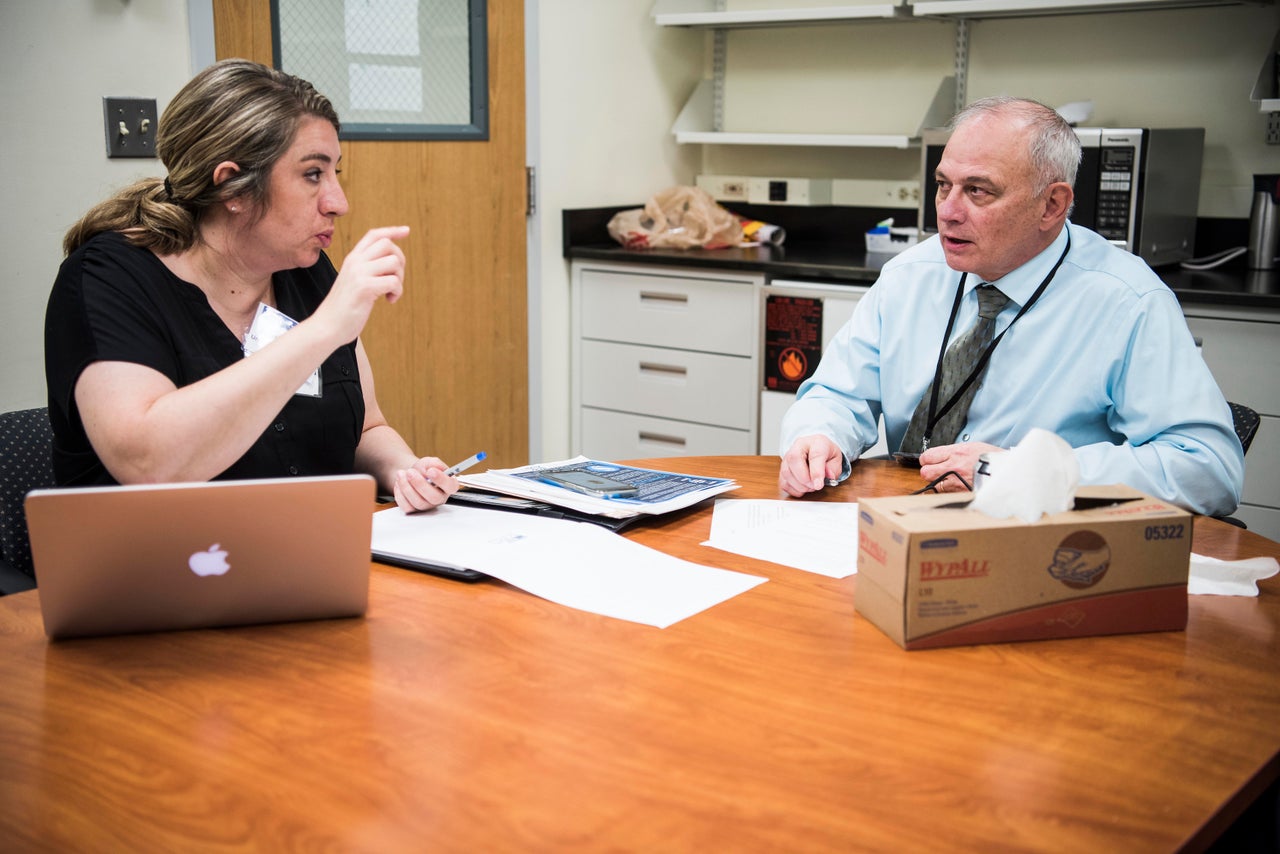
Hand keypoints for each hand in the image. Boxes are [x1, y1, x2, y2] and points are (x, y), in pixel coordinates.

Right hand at [314, 225, 409, 344]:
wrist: (327, 326)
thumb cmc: (343, 308)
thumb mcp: (354, 281)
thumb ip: (367, 269)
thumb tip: (393, 262)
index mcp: (352, 259)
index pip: (374, 235)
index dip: (392, 231)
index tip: (406, 231)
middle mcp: (355, 262)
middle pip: (388, 245)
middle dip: (400, 261)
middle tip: (395, 279)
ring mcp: (359, 273)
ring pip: (394, 262)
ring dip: (399, 278)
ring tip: (390, 292)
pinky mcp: (364, 287)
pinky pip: (394, 282)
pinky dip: (397, 292)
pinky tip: (389, 300)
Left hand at [392, 456, 458, 512]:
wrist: (411, 474)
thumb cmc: (423, 469)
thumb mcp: (430, 462)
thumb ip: (435, 463)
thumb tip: (434, 468)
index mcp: (448, 486)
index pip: (451, 486)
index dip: (441, 480)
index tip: (431, 471)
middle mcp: (440, 498)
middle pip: (434, 497)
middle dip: (420, 484)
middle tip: (410, 472)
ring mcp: (427, 506)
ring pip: (419, 502)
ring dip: (407, 487)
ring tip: (401, 474)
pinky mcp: (414, 510)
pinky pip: (407, 507)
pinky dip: (400, 495)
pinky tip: (398, 484)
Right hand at [779, 435, 843, 496]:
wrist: (816, 450)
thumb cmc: (826, 454)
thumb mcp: (836, 459)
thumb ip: (833, 469)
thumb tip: (828, 477)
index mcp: (817, 442)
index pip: (815, 455)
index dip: (816, 472)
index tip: (819, 485)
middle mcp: (799, 446)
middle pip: (794, 460)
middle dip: (805, 479)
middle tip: (815, 486)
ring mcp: (787, 457)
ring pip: (787, 473)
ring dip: (800, 486)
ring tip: (810, 486)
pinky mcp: (782, 468)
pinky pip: (783, 482)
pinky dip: (793, 489)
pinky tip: (803, 487)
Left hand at [918, 441, 1001, 491]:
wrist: (1007, 473)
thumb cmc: (993, 459)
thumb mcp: (973, 447)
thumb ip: (955, 451)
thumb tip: (943, 455)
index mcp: (956, 453)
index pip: (928, 456)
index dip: (927, 460)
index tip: (929, 461)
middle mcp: (953, 467)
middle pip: (926, 472)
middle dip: (928, 471)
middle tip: (934, 471)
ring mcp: (956, 482)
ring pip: (934, 484)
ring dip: (938, 482)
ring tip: (948, 480)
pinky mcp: (961, 493)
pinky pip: (946, 493)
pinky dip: (948, 491)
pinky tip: (955, 487)